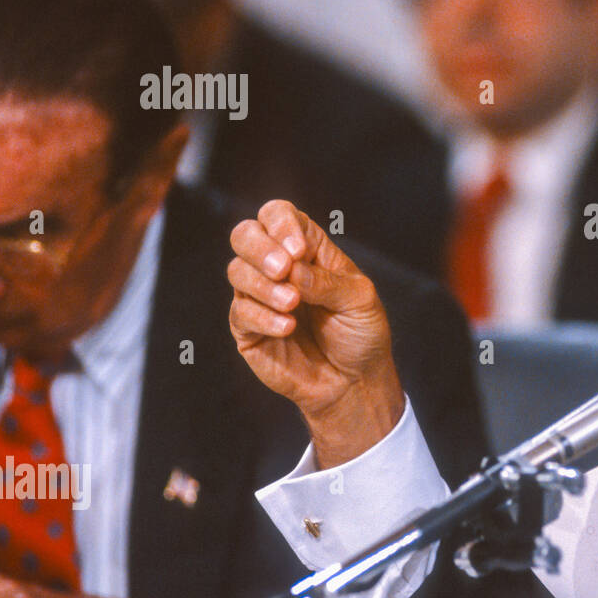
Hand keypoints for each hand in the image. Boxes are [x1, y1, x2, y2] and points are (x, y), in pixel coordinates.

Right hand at [229, 200, 404, 466]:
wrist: (354, 381)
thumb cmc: (360, 334)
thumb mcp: (359, 301)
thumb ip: (327, 281)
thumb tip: (291, 269)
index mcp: (308, 250)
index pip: (278, 215)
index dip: (281, 224)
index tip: (299, 250)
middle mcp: (279, 267)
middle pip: (245, 234)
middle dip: (260, 247)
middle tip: (283, 269)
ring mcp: (259, 296)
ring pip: (236, 271)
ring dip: (264, 285)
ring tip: (293, 304)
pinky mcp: (248, 328)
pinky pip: (240, 312)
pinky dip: (263, 317)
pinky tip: (288, 328)